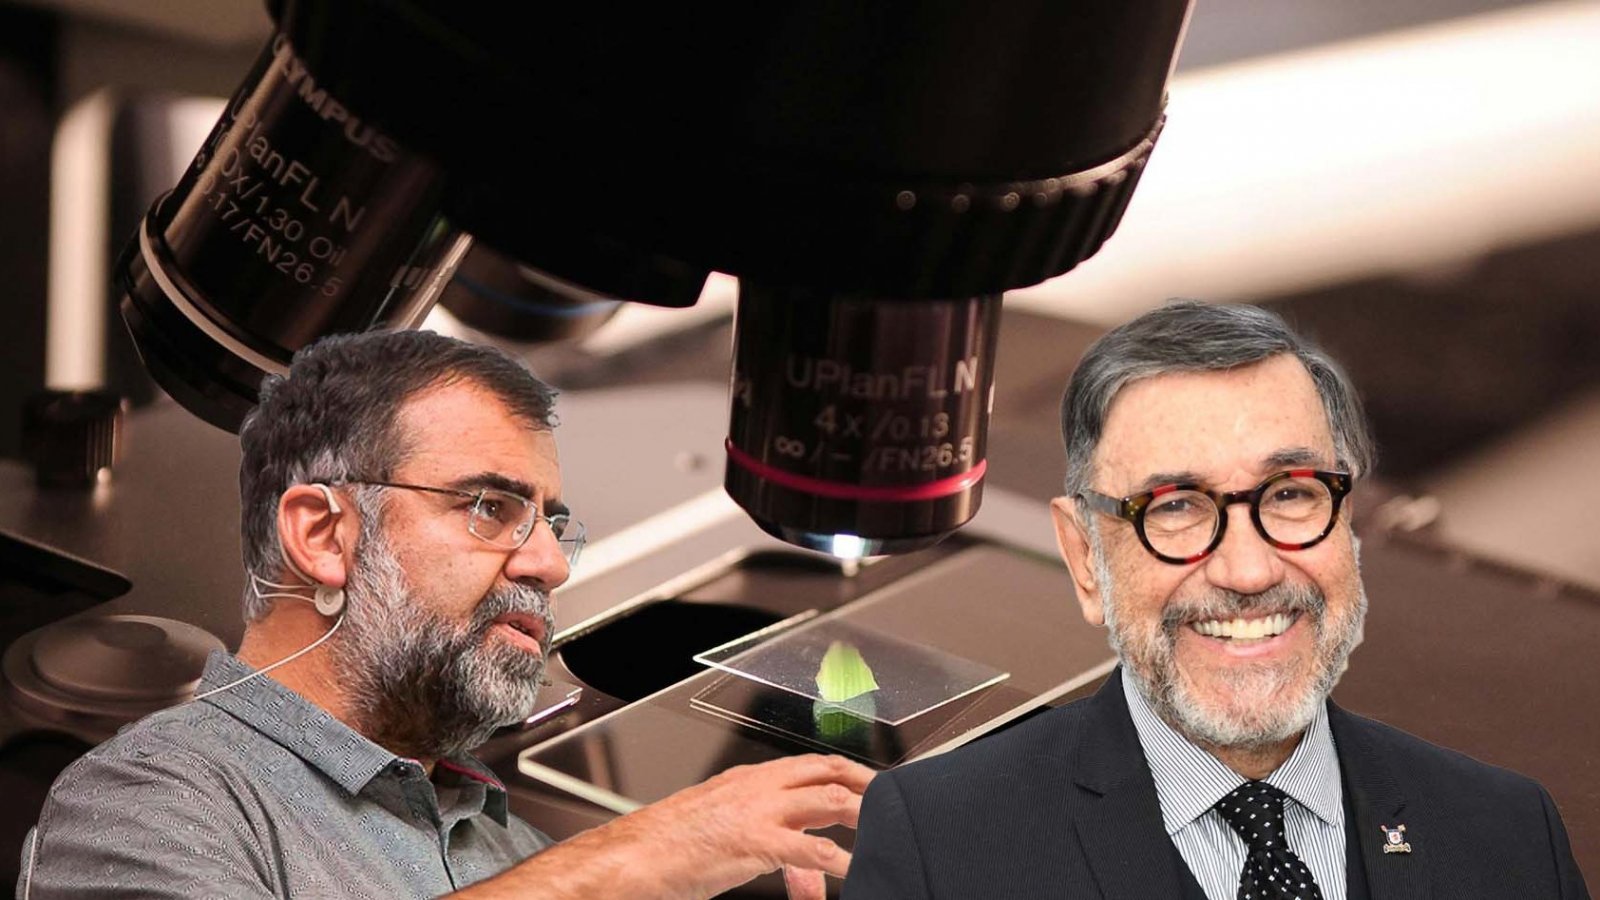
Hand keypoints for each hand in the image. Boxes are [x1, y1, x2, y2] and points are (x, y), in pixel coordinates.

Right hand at [448, 754, 874, 899]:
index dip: (851, 774)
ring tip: (886, 834)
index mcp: (747, 780)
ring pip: (828, 801)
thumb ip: (776, 851)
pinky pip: (809, 849)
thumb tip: (812, 877)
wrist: (627, 860)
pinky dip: (838, 861)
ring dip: (863, 815)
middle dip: (868, 786)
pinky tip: (852, 873)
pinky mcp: (751, 842)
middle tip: (896, 806)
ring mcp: (755, 811)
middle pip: (829, 773)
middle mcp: (756, 787)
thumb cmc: (667, 852)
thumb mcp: (728, 844)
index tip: (876, 788)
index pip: (812, 765)